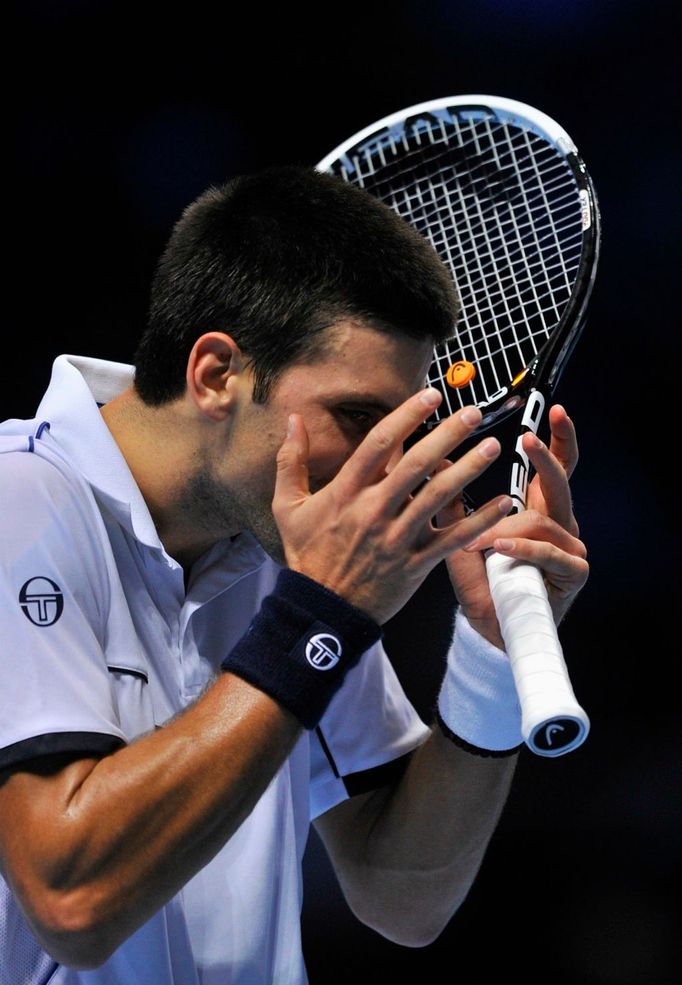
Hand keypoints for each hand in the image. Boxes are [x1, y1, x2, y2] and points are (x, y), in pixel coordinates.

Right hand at [272, 390, 512, 623]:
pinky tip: (503, 503)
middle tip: (472, 412)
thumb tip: (293, 420)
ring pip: (439, 497)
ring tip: (493, 447)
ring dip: (469, 470)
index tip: (430, 395)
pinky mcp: (416, 564)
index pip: (379, 444)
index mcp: (346, 492)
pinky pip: (453, 539)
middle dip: (447, 435)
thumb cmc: (307, 554)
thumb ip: (291, 461)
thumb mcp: (287, 506)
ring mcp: (397, 538)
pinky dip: (480, 522)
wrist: (321, 609)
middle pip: (417, 464)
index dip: (407, 416)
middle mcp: (374, 510)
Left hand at [440, 405, 588, 646]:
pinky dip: (523, 550)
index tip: (552, 410)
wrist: (491, 631)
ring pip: (544, 520)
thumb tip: (438, 460)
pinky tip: (501, 548)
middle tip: (527, 440)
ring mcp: (569, 547)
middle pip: (559, 482)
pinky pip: (550, 553)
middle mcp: (558, 524)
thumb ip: (453, 504)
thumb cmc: (482, 585)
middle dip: (546, 458)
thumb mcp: (460, 538)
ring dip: (508, 527)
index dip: (556, 439)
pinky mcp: (573, 573)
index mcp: (536, 510)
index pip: (552, 468)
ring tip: (482, 540)